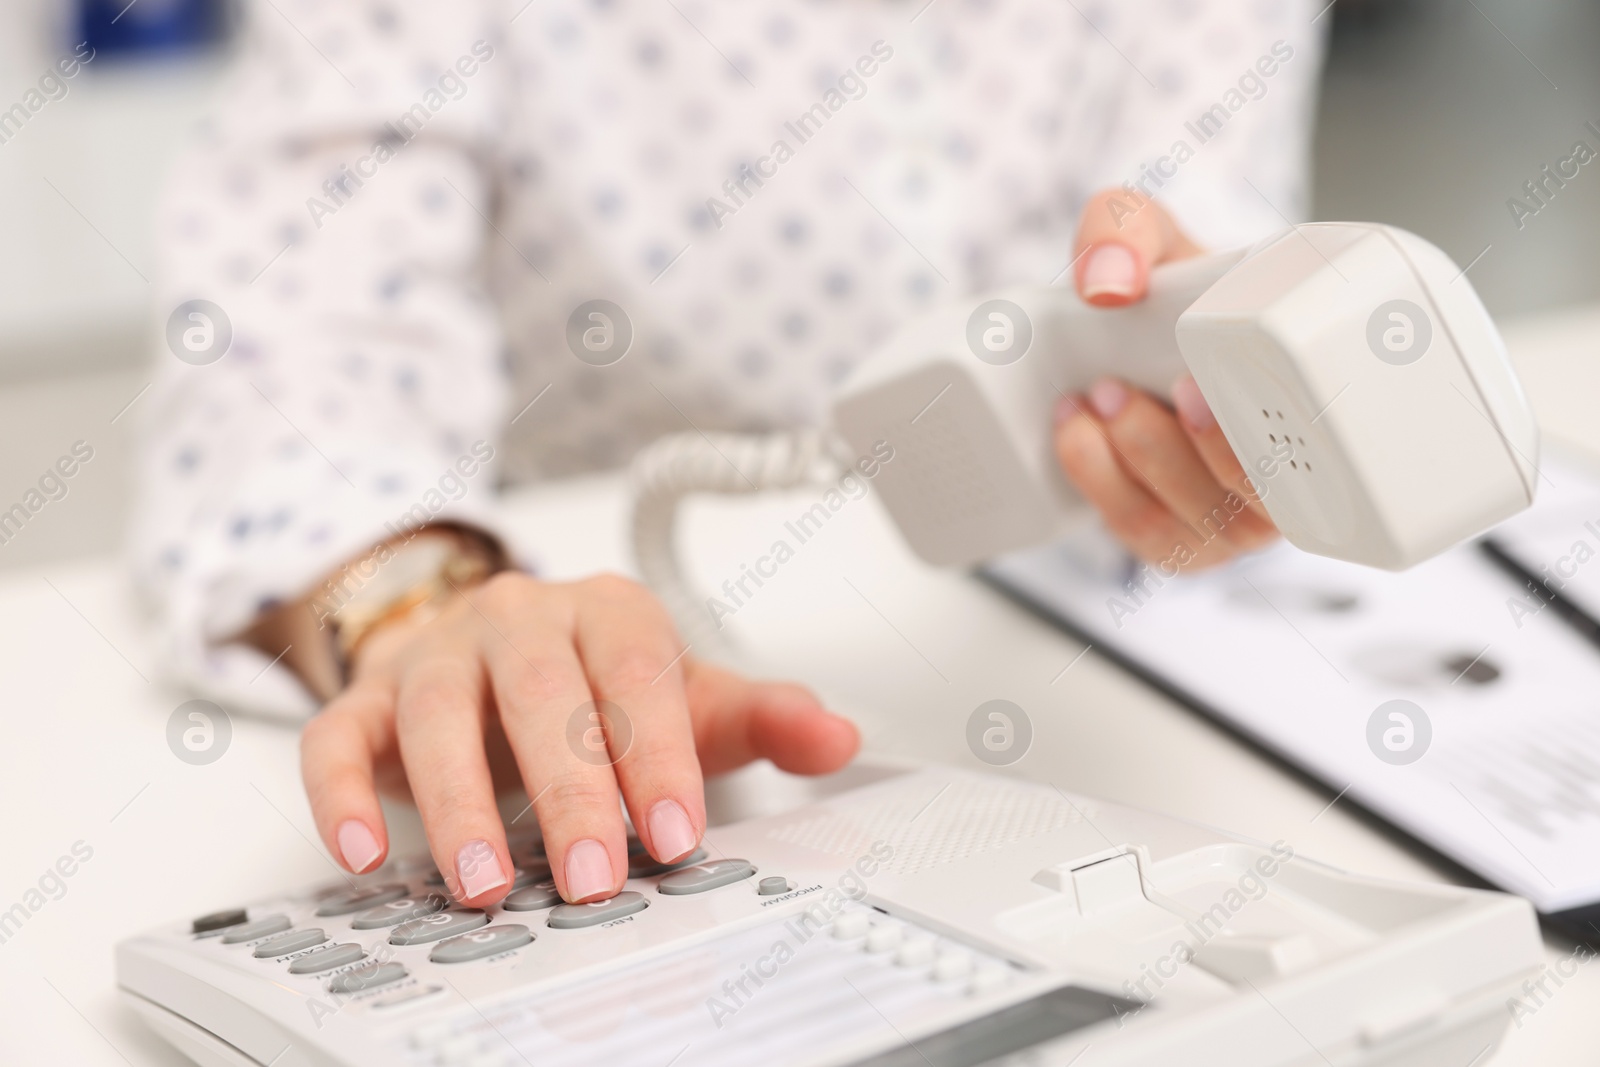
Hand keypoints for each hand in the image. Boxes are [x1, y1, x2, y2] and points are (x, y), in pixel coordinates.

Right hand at [299, 571, 859, 905]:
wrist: (495, 650)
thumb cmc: (595, 683)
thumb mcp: (685, 696)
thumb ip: (760, 718)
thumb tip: (838, 738)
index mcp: (605, 613)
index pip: (634, 673)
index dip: (654, 754)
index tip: (675, 833)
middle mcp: (519, 621)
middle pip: (540, 693)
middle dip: (569, 791)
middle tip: (591, 877)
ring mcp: (438, 655)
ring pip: (440, 716)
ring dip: (460, 803)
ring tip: (485, 886)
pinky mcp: (369, 697)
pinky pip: (341, 737)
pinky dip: (342, 793)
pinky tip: (364, 855)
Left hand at [1056, 190, 1278, 570]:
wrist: (1131, 339)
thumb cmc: (1172, 294)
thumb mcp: (1149, 236)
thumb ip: (1126, 230)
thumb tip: (1109, 287)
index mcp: (1315, 397)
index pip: (1328, 447)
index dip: (1258, 428)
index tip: (1189, 385)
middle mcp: (1289, 469)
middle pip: (1250, 494)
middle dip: (1170, 443)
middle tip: (1113, 388)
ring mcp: (1237, 518)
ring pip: (1196, 518)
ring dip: (1132, 459)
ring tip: (1092, 401)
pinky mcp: (1185, 543)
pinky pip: (1150, 535)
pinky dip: (1103, 484)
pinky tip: (1078, 436)